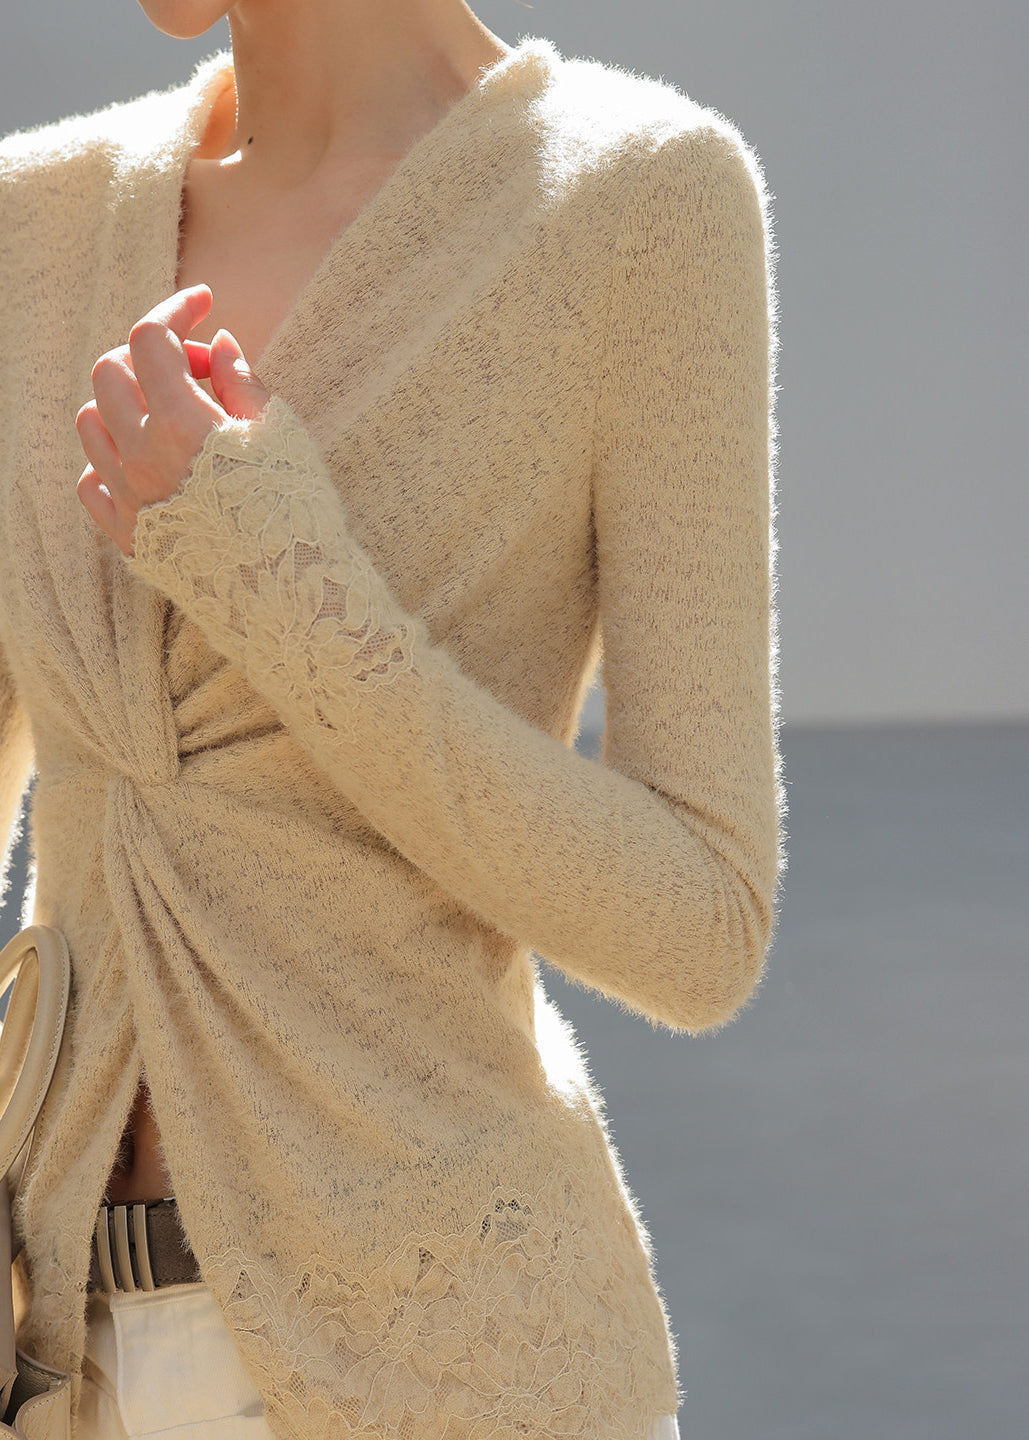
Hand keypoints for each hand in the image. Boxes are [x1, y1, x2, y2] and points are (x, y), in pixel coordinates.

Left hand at [75, 284, 271, 557]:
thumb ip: (242, 381)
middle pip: (110, 373)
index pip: (151, 338)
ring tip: (170, 414)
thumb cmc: (298, 513)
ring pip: (90, 423)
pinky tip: (148, 461)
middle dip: (150, 355)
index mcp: (181, 423)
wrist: (294, 599)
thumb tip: (219, 345)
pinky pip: (90, 481)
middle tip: (201, 372)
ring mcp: (127, 498)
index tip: (203, 303)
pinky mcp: (126, 535)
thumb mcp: (282, 435)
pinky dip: (111, 459)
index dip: (176, 309)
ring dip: (123, 403)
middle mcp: (140, 457)